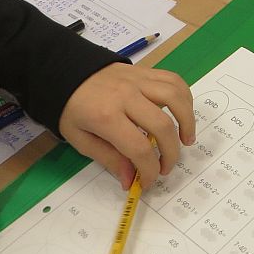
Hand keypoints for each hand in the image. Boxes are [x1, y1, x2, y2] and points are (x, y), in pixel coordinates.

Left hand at [59, 64, 195, 190]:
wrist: (66, 73)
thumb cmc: (71, 110)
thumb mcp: (81, 140)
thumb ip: (108, 159)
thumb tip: (129, 179)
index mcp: (106, 117)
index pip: (139, 148)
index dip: (149, 170)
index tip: (149, 181)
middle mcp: (127, 96)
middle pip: (163, 125)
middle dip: (170, 153)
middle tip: (166, 167)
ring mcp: (139, 80)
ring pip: (175, 98)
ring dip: (187, 121)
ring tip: (186, 139)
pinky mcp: (146, 72)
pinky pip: (174, 81)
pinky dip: (185, 97)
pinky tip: (183, 113)